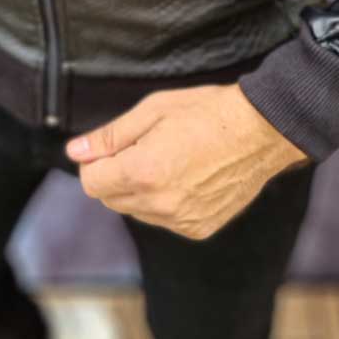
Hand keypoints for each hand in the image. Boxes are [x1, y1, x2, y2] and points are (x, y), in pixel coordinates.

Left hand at [65, 83, 310, 239]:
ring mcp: (181, 220)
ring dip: (139, 189)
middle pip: (110, 200)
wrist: (261, 131)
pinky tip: (186, 176)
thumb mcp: (153, 110)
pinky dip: (165, 202)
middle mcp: (159, 204)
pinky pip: (164, 220)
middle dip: (115, 175)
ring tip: (170, 159)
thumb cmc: (208, 112)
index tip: (115, 146)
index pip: (91, 183)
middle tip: (143, 147)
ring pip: (136, 211)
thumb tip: (76, 151)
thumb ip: (110, 135)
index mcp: (143, 172)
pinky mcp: (199, 228)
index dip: (97, 162)